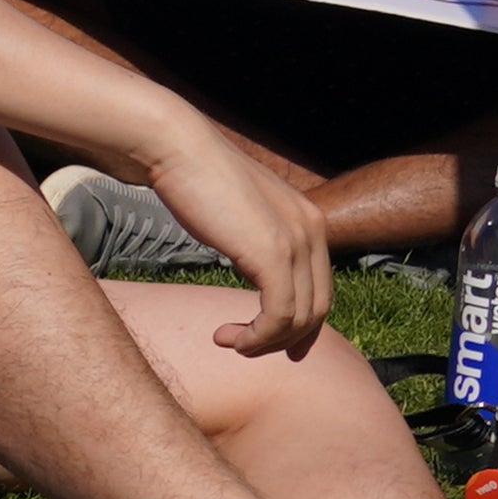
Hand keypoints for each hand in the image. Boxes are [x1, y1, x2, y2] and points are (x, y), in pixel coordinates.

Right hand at [142, 123, 330, 358]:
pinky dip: (258, 337)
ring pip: (301, 318)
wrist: (177, 149)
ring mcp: (297, 243)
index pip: (320, 286)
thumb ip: (256, 233)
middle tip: (248, 349)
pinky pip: (279, 315)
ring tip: (230, 342)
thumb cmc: (196, 176)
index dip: (302, 323)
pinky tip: (230, 337)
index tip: (272, 342)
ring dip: (265, 342)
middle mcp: (313, 231)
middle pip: (317, 307)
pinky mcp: (273, 255)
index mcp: (309, 221)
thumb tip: (249, 256)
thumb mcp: (240, 210)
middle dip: (286, 338)